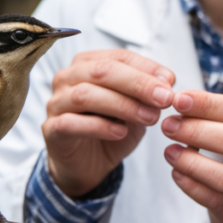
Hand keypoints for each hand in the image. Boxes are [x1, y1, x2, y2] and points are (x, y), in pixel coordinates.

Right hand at [43, 50, 174, 196]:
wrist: (89, 165)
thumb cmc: (111, 130)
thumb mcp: (136, 109)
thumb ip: (147, 94)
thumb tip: (167, 81)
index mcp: (88, 64)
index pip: (118, 57)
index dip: (146, 67)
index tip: (171, 82)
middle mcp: (67, 78)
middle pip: (101, 71)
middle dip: (138, 83)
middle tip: (165, 98)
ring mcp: (56, 103)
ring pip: (85, 95)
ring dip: (123, 105)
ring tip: (150, 118)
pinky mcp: (52, 129)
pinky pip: (71, 123)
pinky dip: (99, 126)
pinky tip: (121, 132)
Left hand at [160, 90, 222, 222]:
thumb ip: (212, 118)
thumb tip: (180, 102)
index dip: (210, 104)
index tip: (179, 100)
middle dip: (198, 131)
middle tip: (168, 126)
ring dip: (193, 163)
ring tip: (169, 152)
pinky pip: (217, 200)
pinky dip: (193, 186)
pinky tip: (176, 174)